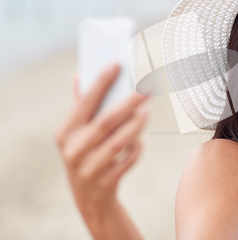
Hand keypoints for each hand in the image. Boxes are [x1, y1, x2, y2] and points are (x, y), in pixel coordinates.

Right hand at [55, 63, 148, 218]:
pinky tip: (140, 140)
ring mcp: (88, 168)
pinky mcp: (105, 182)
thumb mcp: (76, 133)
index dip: (100, 83)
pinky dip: (136, 149)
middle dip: (128, 103)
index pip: (85, 103)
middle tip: (147, 87)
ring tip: (146, 111)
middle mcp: (73, 150)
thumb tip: (80, 74)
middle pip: (106, 122)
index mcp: (65, 132)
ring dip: (135, 125)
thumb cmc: (85, 153)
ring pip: (118, 142)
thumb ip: (80, 105)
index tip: (116, 64)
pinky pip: (126, 161)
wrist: (88, 198)